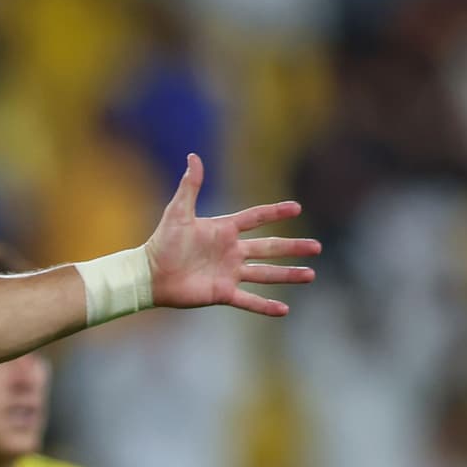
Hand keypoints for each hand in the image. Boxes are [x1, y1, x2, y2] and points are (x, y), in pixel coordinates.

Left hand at [144, 153, 319, 317]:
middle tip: (317, 247)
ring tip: (310, 275)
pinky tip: (284, 310)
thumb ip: (189, 186)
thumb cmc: (162, 242)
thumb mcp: (178, 212)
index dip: (275, 212)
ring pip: (265, 274)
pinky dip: (266, 306)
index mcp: (224, 230)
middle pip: (269, 247)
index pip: (255, 218)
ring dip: (288, 275)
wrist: (150, 274)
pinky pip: (248, 300)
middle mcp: (231, 251)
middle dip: (293, 248)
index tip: (297, 208)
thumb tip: (193, 156)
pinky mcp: (222, 293)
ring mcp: (229, 273)